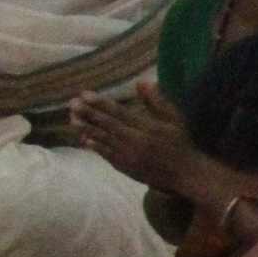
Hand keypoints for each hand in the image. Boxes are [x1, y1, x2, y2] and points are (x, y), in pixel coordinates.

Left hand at [74, 83, 194, 193]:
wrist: (186, 175)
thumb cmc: (182, 144)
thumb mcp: (175, 119)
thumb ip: (158, 101)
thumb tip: (142, 81)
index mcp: (148, 127)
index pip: (120, 113)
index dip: (100, 103)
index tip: (84, 94)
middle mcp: (136, 140)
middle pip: (108, 125)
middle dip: (88, 114)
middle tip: (72, 104)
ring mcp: (129, 155)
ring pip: (103, 140)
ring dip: (87, 129)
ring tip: (72, 119)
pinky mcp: (126, 167)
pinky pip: (107, 155)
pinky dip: (95, 147)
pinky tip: (84, 140)